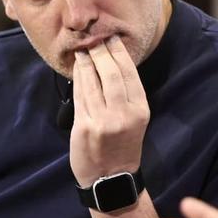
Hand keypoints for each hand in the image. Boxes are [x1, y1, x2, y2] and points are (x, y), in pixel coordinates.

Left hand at [70, 35, 148, 186]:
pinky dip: (78, 78)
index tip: (111, 37)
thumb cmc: (122, 147)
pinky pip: (80, 96)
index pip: (129, 73)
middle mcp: (123, 114)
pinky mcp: (85, 127)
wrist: (111, 179)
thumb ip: (125, 95)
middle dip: (101, 51)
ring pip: (93, 82)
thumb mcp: (134, 120)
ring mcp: (103, 121)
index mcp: (140, 110)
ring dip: (86, 62)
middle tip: (94, 39)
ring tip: (83, 50)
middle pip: (111, 73)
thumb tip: (111, 62)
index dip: (118, 52)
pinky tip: (78, 68)